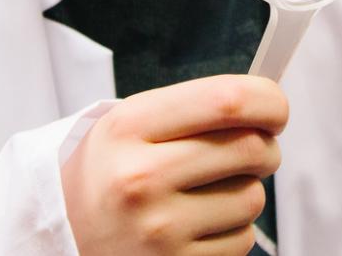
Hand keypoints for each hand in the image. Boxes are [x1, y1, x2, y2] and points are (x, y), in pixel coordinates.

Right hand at [62, 74, 287, 255]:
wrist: (65, 235)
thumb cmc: (110, 173)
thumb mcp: (129, 125)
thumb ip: (192, 108)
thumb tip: (267, 103)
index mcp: (129, 127)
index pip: (226, 101)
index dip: (268, 101)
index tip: (275, 110)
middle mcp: (141, 177)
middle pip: (250, 149)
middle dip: (266, 148)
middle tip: (253, 151)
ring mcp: (159, 228)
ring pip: (253, 198)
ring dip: (246, 193)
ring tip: (209, 193)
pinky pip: (242, 240)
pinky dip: (233, 231)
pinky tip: (199, 224)